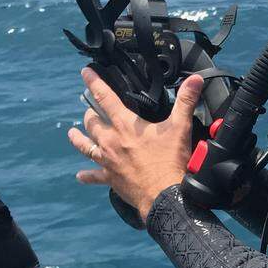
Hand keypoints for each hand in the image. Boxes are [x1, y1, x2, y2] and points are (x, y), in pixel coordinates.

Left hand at [68, 69, 203, 223]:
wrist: (164, 195)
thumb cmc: (171, 161)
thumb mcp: (180, 127)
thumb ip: (186, 101)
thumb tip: (195, 80)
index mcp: (126, 126)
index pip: (105, 98)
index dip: (94, 83)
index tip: (85, 72)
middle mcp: (112, 141)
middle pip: (92, 122)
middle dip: (89, 113)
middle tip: (88, 108)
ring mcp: (108, 161)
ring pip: (86, 146)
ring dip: (78, 139)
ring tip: (71, 133)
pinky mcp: (110, 178)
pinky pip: (94, 176)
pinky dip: (87, 176)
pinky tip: (80, 176)